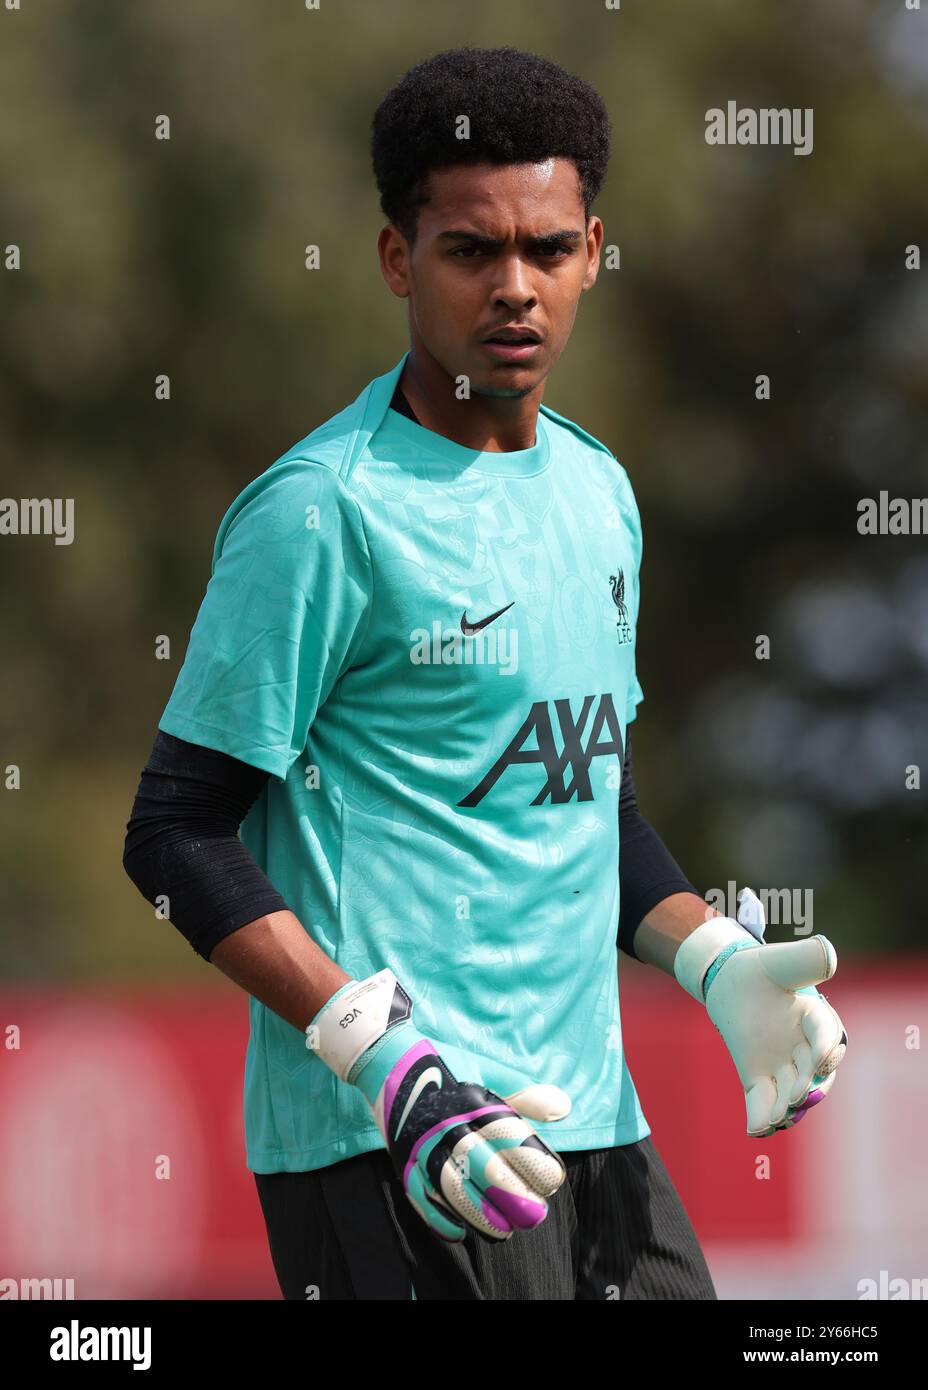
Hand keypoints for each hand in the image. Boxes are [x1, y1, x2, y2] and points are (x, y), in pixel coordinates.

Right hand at [308, 969, 570, 1241]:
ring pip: (451, 1187)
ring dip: (479, 1214)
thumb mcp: (488, 1075)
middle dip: (511, 1194)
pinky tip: (461, 1233)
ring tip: (504, 1233)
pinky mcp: (401, 1160)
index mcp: (471, 1099)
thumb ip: (524, 1095)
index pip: (507, 1135)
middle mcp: (445, 1122)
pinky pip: (418, 1195)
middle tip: (535, 1215)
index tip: (553, 1180)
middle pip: (481, 1164)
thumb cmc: (449, 1071)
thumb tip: (564, 1107)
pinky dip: (439, 1217)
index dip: (532, 1160)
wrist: (388, 1062)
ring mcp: (420, 1144)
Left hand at [674, 889, 847, 1136]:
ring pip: (789, 1092)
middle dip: (808, 1086)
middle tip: (797, 1096)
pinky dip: (759, 1116)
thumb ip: (806, 958)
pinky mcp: (758, 1076)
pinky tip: (754, 1130)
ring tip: (776, 1117)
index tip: (822, 1058)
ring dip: (785, 1106)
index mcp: (816, 1018)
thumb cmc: (759, 969)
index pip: (828, 1036)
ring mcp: (782, 1065)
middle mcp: (805, 1048)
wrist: (729, 980)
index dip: (827, 1049)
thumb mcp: (780, 960)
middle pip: (814, 1073)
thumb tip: (829, 957)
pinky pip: (761, 1100)